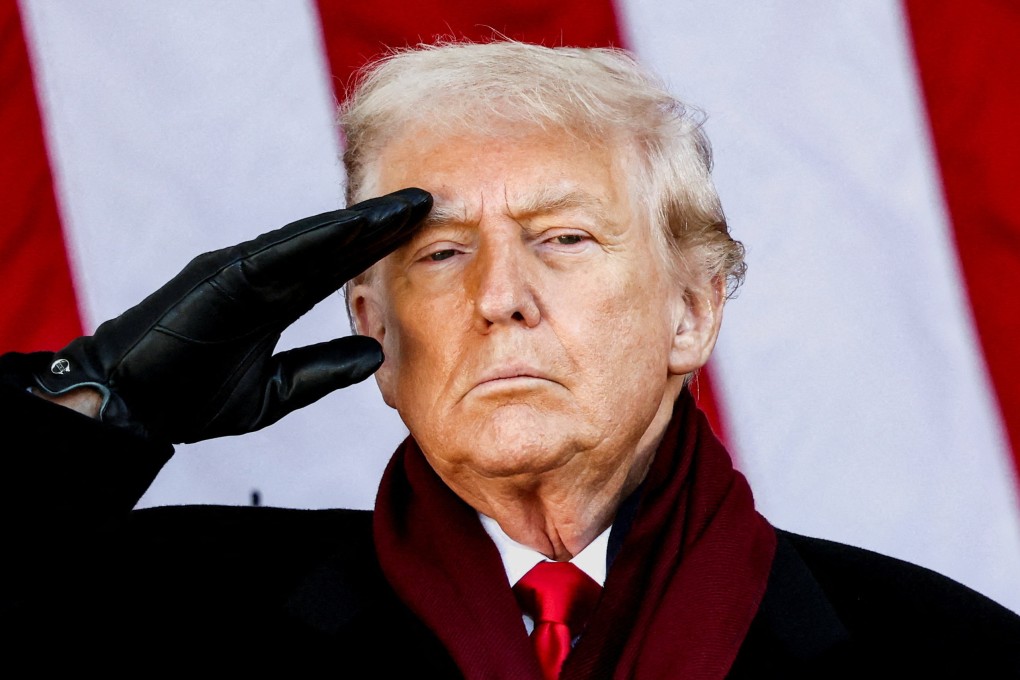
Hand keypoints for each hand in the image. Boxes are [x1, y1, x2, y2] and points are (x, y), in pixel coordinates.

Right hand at [31, 188, 430, 443]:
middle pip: (334, 245)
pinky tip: (354, 226)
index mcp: (273, 299)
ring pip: (312, 241)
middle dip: (382, 226)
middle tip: (431, 202)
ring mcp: (240, 271)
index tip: (427, 234)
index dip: (381, 249)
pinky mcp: (220, 278)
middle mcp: (260, 276)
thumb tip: (374, 356)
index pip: (338, 267)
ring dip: (361, 224)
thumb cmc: (189, 396)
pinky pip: (277, 255)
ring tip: (407, 207)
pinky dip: (316, 239)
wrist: (129, 407)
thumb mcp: (274, 390)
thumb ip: (321, 370)